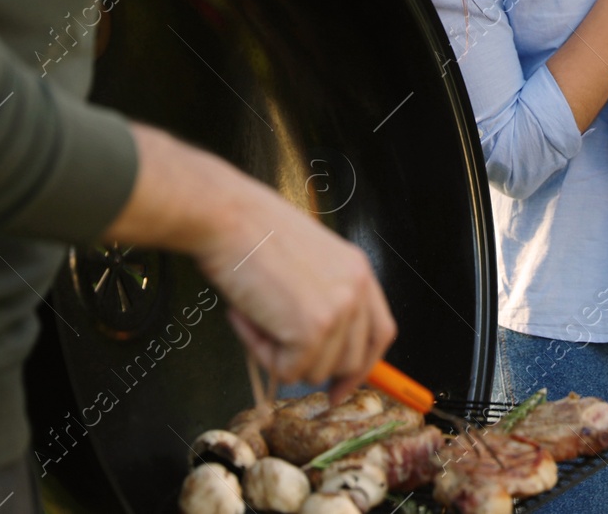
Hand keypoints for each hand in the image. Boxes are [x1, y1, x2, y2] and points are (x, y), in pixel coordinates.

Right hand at [199, 194, 394, 401]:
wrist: (227, 218)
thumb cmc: (252, 233)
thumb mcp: (307, 263)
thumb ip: (322, 299)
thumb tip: (317, 354)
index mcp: (359, 270)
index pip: (380, 333)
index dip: (361, 367)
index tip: (339, 389)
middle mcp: (357, 289)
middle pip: (351, 362)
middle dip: (312, 366)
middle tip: (274, 345)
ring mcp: (339, 310)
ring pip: (316, 372)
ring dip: (281, 356)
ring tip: (256, 315)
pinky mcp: (313, 329)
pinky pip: (287, 371)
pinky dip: (261, 354)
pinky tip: (248, 317)